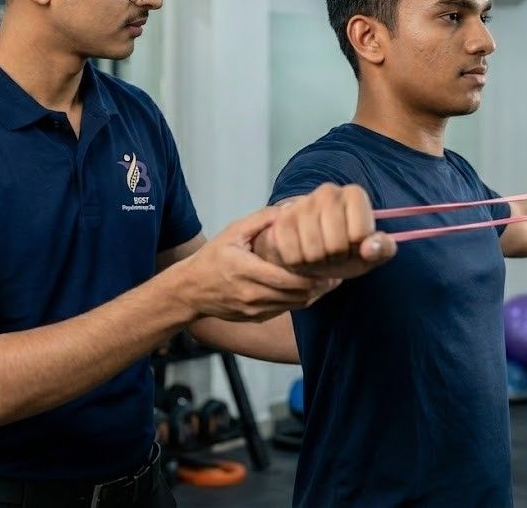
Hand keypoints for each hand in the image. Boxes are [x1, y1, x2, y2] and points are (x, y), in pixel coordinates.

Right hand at [172, 207, 340, 321]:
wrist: (189, 291)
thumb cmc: (211, 259)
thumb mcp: (232, 232)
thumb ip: (261, 220)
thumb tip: (290, 208)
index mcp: (245, 271)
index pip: (287, 279)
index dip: (312, 275)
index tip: (328, 264)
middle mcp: (251, 294)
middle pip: (297, 295)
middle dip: (319, 285)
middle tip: (337, 271)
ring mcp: (254, 309)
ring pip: (294, 305)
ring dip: (313, 294)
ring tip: (327, 279)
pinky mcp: (255, 318)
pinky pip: (285, 310)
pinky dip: (299, 300)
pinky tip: (307, 288)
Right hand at [255, 183, 396, 277]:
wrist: (311, 251)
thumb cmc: (345, 251)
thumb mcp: (370, 253)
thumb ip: (381, 249)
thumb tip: (370, 247)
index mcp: (354, 195)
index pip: (360, 234)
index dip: (357, 250)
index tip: (353, 246)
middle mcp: (328, 191)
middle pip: (336, 244)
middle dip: (335, 258)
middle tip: (333, 254)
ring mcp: (303, 203)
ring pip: (313, 251)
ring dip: (316, 262)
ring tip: (318, 255)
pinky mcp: (282, 219)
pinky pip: (292, 253)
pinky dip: (297, 262)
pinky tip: (301, 253)